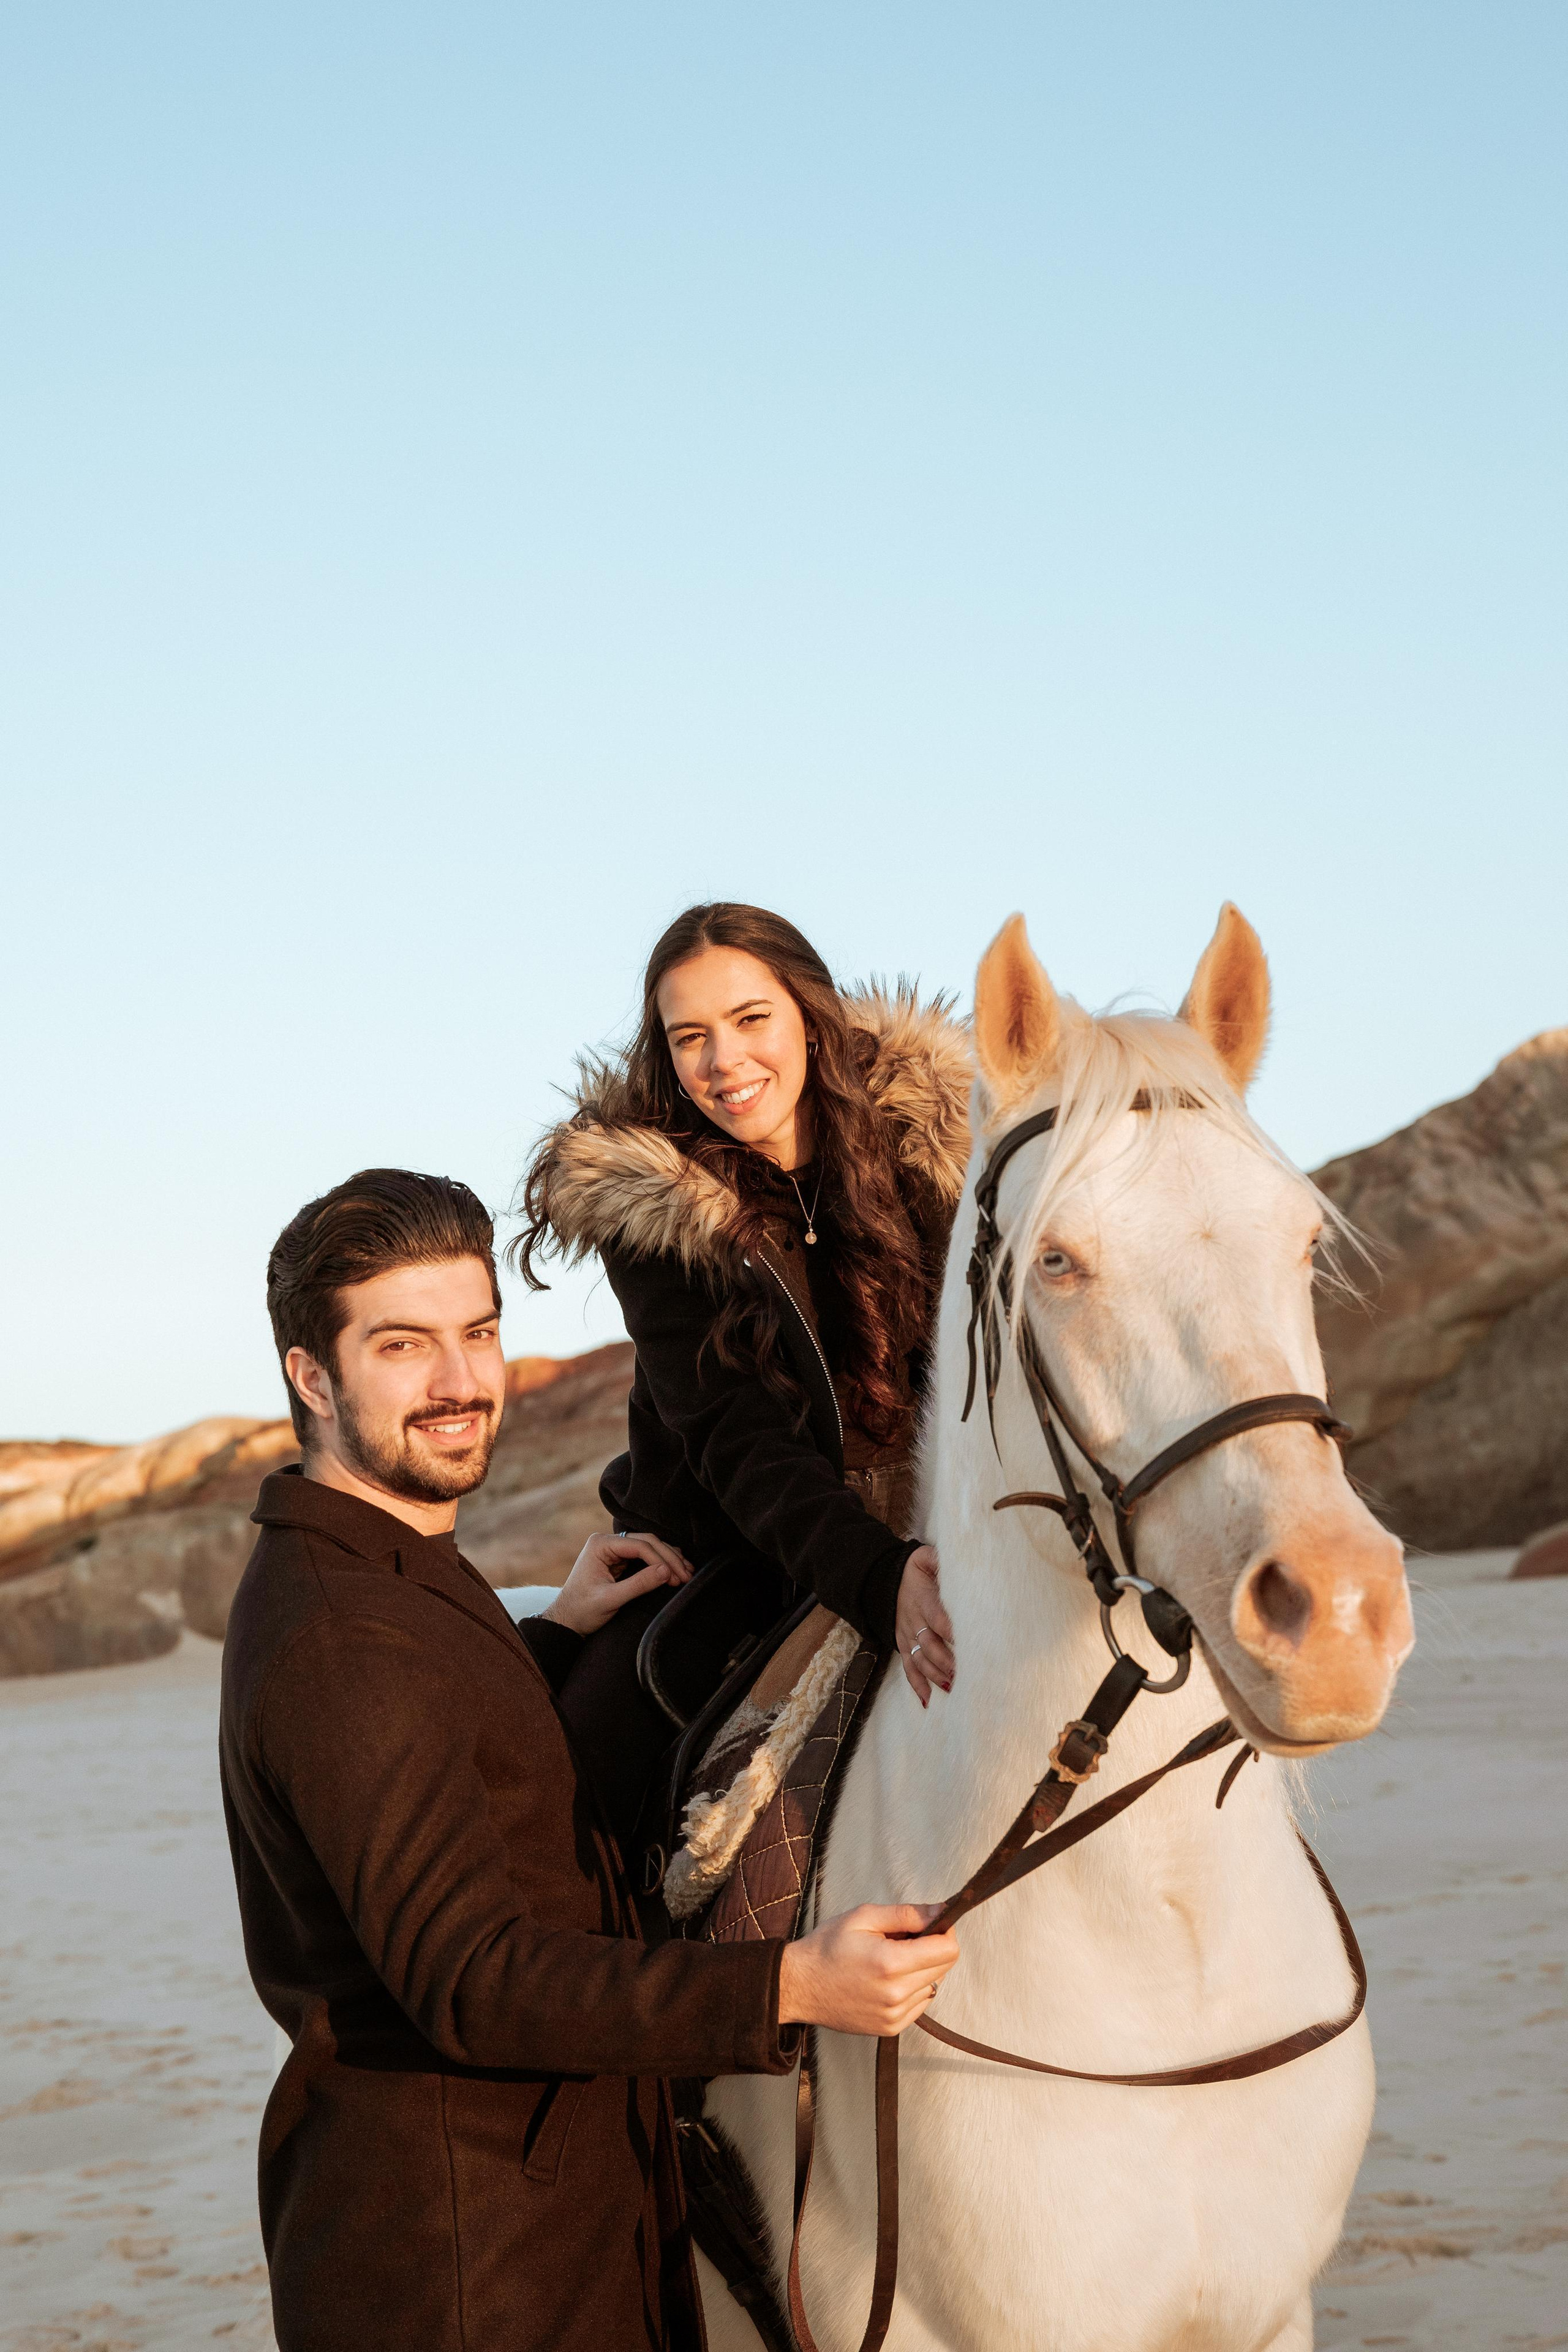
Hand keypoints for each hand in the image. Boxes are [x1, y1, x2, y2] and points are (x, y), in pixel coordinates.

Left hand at [543, 1532, 692, 1636]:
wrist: (567, 1621)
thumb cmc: (582, 1611)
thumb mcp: (610, 1599)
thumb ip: (638, 1584)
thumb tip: (666, 1572)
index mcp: (600, 1545)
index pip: (639, 1545)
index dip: (660, 1560)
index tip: (676, 1577)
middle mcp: (607, 1542)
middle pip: (647, 1542)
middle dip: (668, 1559)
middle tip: (686, 1575)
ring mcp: (613, 1550)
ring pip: (649, 1547)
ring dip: (668, 1559)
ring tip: (687, 1572)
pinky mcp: (619, 1560)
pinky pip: (645, 1556)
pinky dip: (660, 1563)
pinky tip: (675, 1570)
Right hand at [778, 1904, 959, 2035]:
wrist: (799, 1986)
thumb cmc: (828, 1947)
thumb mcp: (863, 1917)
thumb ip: (907, 1914)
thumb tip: (942, 1911)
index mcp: (891, 1963)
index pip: (948, 1950)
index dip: (944, 1931)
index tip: (929, 1923)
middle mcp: (897, 1994)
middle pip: (945, 1967)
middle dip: (932, 1947)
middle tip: (903, 1939)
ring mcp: (895, 2015)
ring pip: (934, 1985)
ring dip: (921, 1969)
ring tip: (889, 1960)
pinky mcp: (891, 2028)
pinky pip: (920, 2003)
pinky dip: (912, 1988)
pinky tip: (887, 1979)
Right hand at [896, 1544, 953, 1704]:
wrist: (884, 1580)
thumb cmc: (915, 1570)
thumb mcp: (924, 1557)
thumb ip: (938, 1559)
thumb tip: (961, 1560)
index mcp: (921, 1598)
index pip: (937, 1616)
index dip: (950, 1630)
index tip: (967, 1642)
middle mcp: (912, 1620)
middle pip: (929, 1644)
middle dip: (946, 1660)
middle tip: (966, 1673)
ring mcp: (906, 1635)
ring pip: (920, 1659)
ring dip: (935, 1675)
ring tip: (952, 1688)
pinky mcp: (903, 1645)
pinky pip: (908, 1668)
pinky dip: (917, 1686)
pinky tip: (929, 1702)